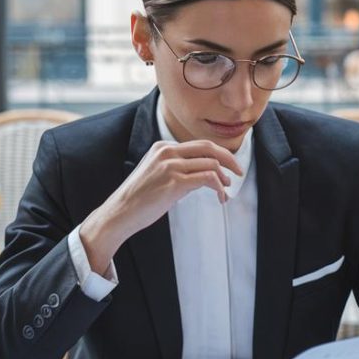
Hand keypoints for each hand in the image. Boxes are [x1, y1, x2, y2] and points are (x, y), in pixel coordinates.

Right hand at [79, 140, 242, 273]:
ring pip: (211, 163)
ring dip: (224, 178)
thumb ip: (175, 168)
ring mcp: (171, 166)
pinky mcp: (175, 182)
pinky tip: (220, 197)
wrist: (120, 213)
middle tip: (239, 171)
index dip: (217, 156)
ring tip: (226, 191)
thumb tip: (202, 176)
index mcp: (163, 147)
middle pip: (209, 147)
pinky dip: (219, 187)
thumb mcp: (155, 174)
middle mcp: (167, 152)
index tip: (226, 168)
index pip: (199, 145)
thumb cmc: (137, 199)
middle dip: (229, 158)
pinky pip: (208, 178)